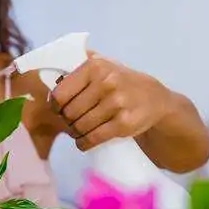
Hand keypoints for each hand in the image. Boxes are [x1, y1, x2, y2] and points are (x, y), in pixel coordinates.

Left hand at [51, 52, 174, 151]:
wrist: (154, 99)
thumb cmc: (120, 82)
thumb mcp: (102, 66)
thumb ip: (78, 66)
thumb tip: (53, 77)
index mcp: (95, 67)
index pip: (60, 94)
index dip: (56, 106)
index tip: (58, 110)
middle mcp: (106, 82)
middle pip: (69, 113)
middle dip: (67, 121)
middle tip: (70, 122)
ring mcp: (117, 103)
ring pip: (80, 127)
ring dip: (75, 133)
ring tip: (78, 131)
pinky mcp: (124, 123)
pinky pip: (93, 138)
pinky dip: (83, 143)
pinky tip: (83, 142)